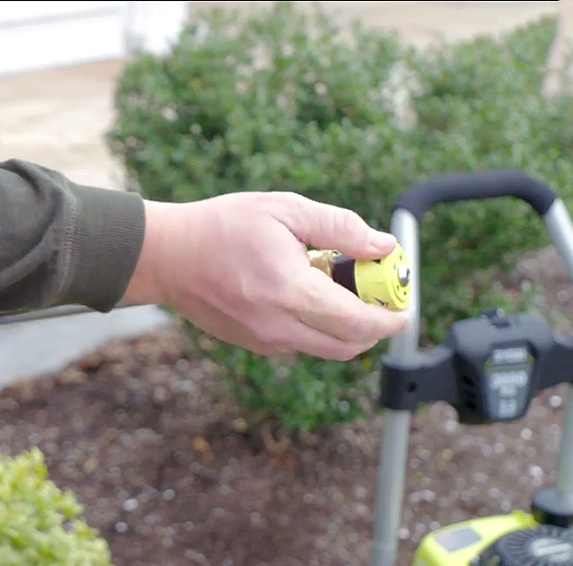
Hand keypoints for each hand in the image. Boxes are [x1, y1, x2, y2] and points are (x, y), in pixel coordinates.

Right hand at [122, 192, 409, 359]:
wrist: (167, 256)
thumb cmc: (223, 226)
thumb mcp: (286, 210)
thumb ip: (341, 228)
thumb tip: (384, 246)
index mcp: (292, 293)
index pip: (360, 323)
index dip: (391, 318)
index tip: (404, 305)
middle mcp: (280, 328)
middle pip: (349, 346)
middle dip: (374, 326)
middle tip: (376, 294)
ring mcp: (264, 341)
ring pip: (324, 348)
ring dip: (344, 326)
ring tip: (333, 284)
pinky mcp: (253, 344)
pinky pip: (299, 342)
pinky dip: (315, 325)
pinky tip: (301, 289)